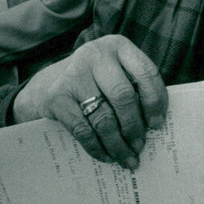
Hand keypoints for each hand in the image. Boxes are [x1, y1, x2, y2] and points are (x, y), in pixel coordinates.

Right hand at [13, 35, 167, 169]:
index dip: (155, 101)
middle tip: (140, 146)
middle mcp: (95, 54)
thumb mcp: (115, 73)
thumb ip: (133, 88)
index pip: (145, 72)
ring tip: (127, 158)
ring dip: (118, 144)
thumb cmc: (92, 82)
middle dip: (134, 127)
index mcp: (117, 46)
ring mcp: (73, 74)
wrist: (45, 85)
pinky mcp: (56, 97)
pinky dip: (98, 147)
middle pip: (123, 96)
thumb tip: (154, 125)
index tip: (158, 124)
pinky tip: (107, 156)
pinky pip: (83, 130)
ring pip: (104, 117)